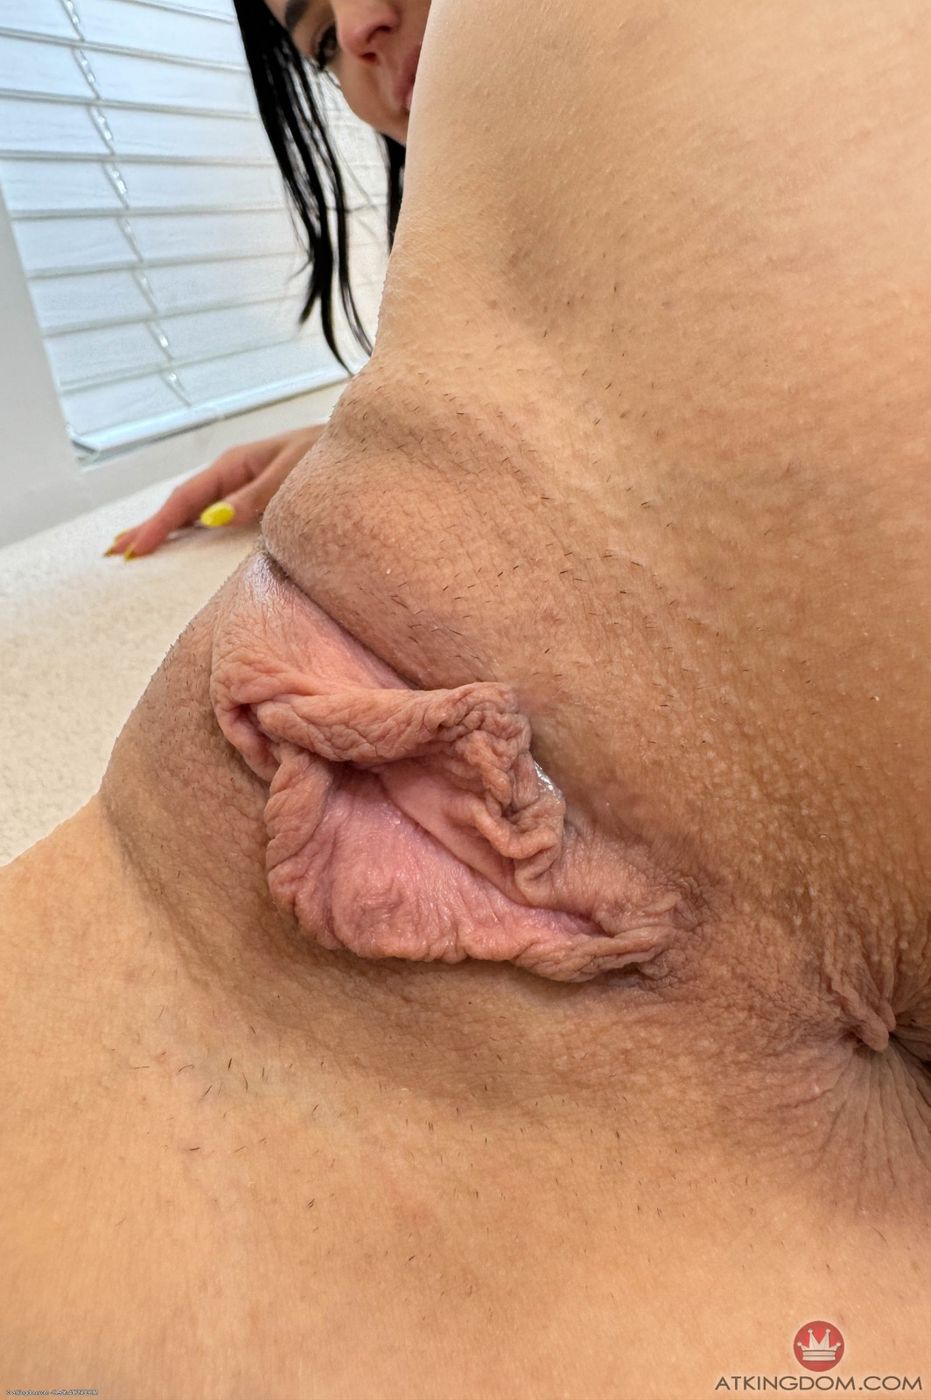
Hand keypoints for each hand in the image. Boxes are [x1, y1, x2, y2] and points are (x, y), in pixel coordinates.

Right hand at [105, 423, 326, 557]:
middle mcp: (232, 472)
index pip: (187, 499)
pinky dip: (187, 523)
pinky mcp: (252, 493)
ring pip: (192, 506)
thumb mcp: (291, 474)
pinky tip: (178, 534)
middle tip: (115, 550)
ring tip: (134, 545)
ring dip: (163, 525)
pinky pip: (210, 509)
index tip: (136, 548)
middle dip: (149, 525)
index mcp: (235, 464)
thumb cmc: (326, 455)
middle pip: (181, 502)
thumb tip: (212, 519)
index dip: (159, 524)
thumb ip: (254, 497)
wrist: (356, 445)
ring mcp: (240, 482)